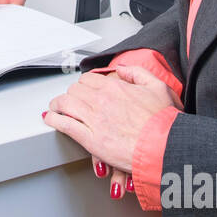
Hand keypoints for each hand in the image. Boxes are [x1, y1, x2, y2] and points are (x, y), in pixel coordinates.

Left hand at [44, 65, 182, 199]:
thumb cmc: (164, 122)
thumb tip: (122, 69)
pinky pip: (64, 124)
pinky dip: (53, 120)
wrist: (165, 147)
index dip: (84, 85)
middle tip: (70, 99)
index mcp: (115, 87)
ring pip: (65, 104)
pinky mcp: (91, 139)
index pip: (88, 79)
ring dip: (57, 104)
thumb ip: (138, 73)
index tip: (84, 90)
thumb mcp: (158, 87)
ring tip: (55, 107)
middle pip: (74, 90)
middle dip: (71, 94)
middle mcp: (102, 100)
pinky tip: (51, 119)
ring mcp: (94, 120)